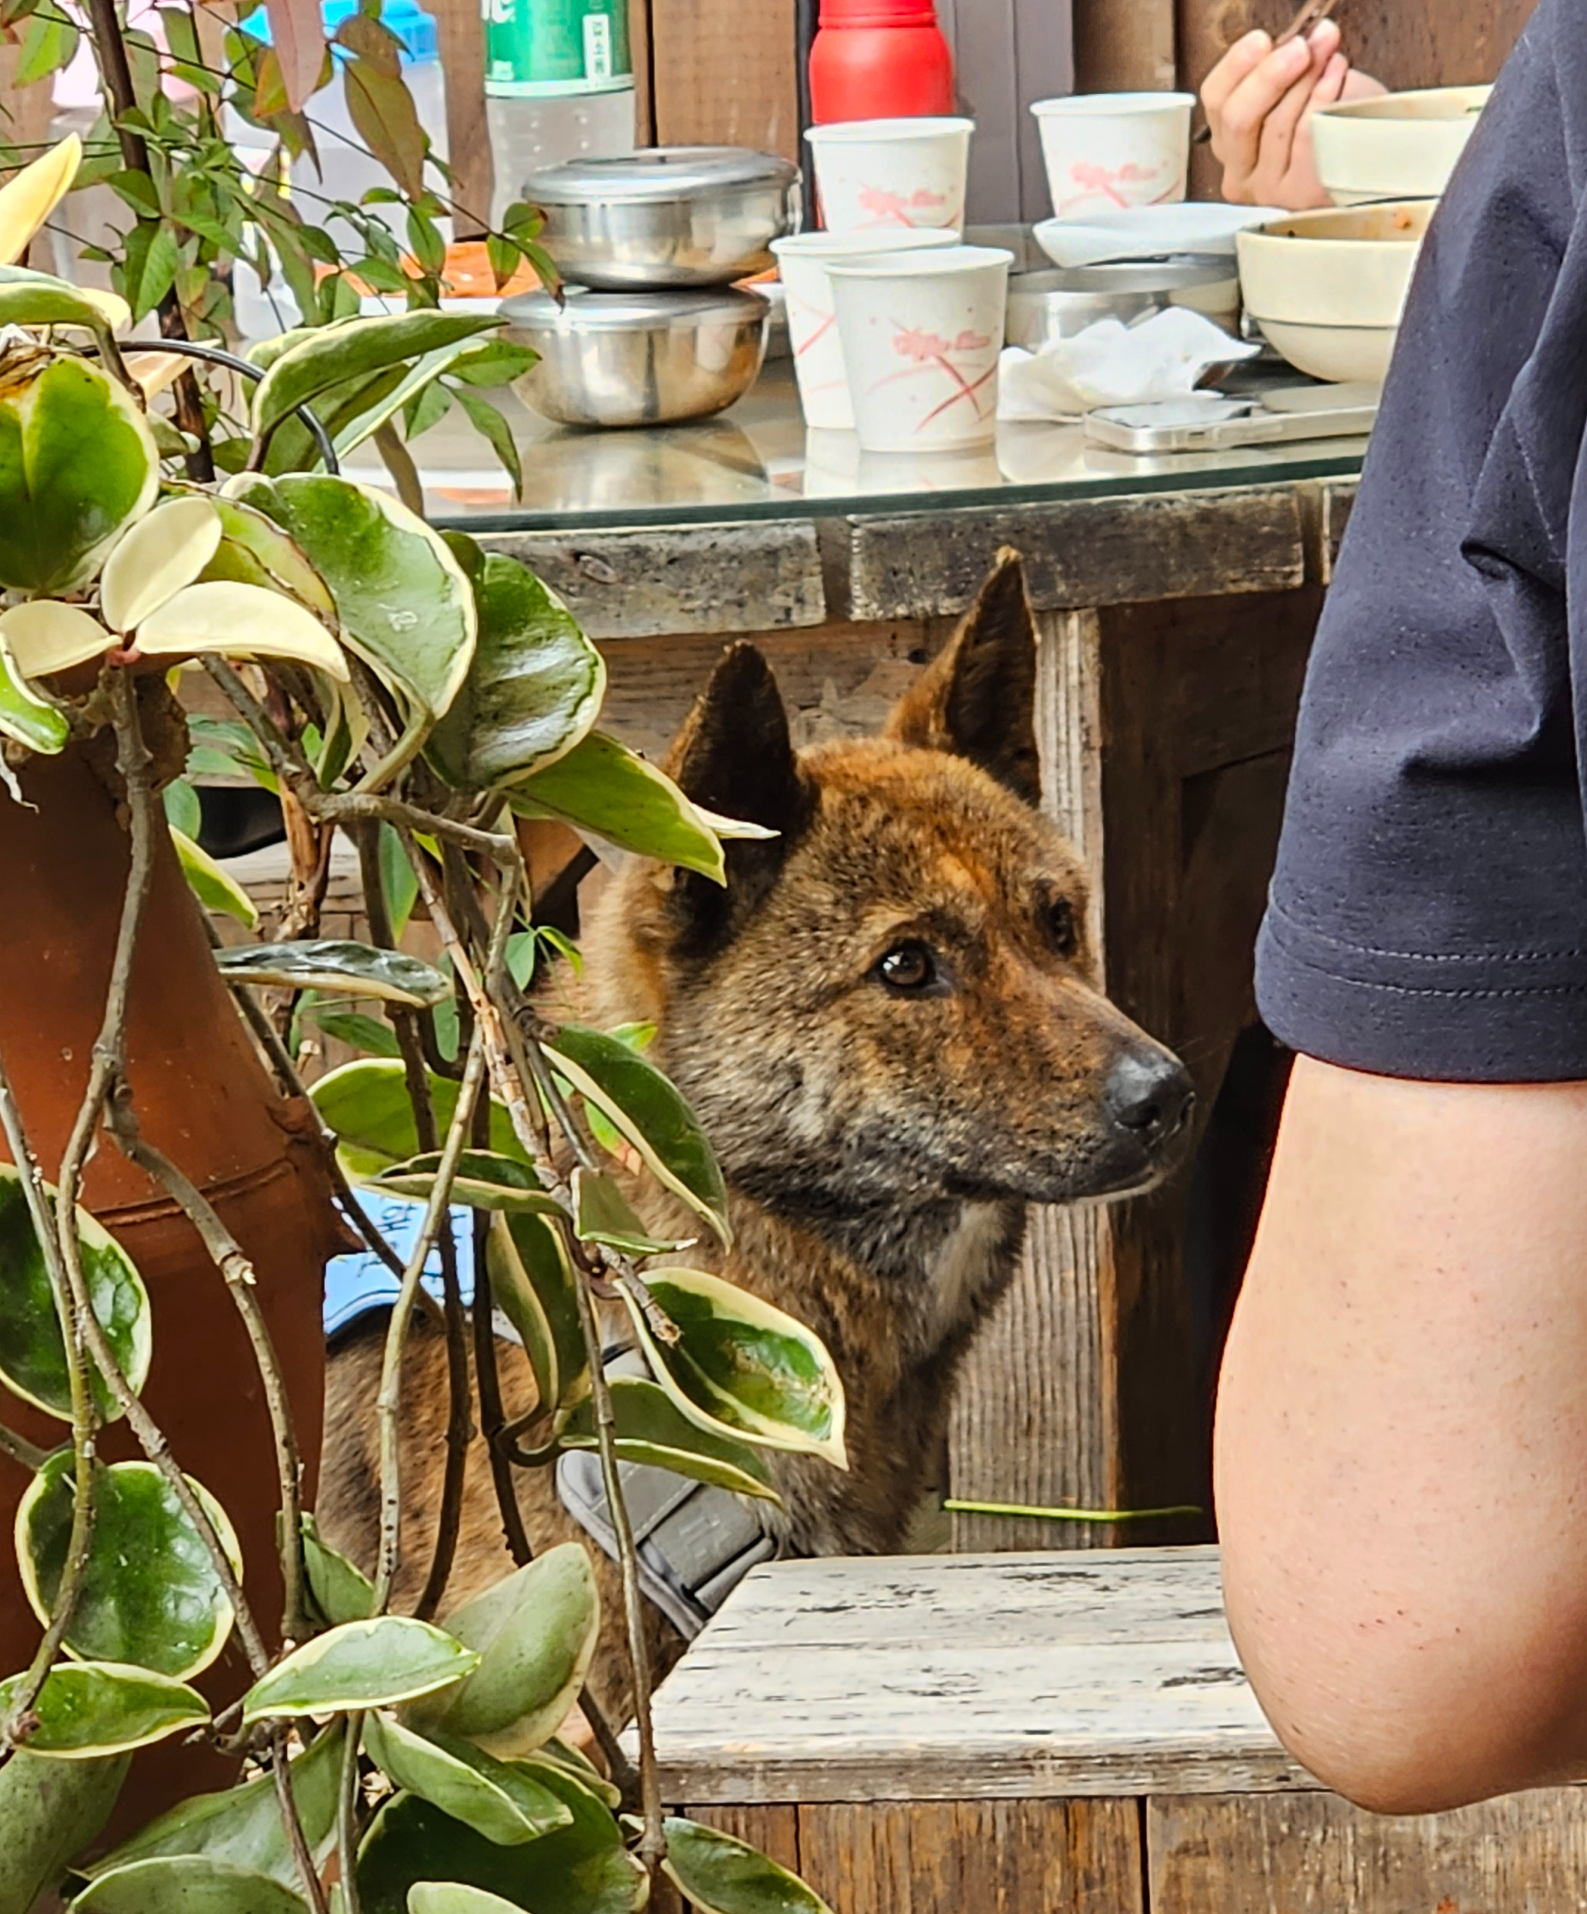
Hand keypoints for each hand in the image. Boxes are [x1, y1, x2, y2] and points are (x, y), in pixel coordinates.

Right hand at [1201, 20, 1386, 209]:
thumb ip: (1284, 72)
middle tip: (1299, 47)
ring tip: (1329, 54)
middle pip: (1237, 118)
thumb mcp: (1300, 91)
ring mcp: (1269, 190)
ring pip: (1275, 124)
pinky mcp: (1300, 193)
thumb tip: (1291, 42)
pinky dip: (1323, 97)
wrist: (1375, 160)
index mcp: (1232, 143)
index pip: (1215, 102)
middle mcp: (1242, 174)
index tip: (1262, 40)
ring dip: (1306, 78)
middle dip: (1268, 74)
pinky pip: (1305, 136)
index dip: (1235, 67)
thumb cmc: (1336, 127)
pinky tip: (1336, 75)